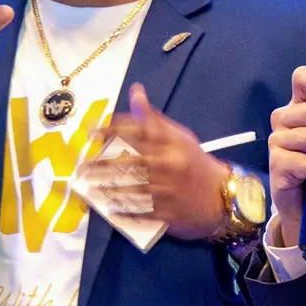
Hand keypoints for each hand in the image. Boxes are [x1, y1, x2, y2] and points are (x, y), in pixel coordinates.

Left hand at [94, 83, 228, 240]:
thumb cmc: (195, 164)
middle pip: (131, 160)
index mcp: (173, 143)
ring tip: (89, 186)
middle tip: (82, 167)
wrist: (224, 198)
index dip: (112, 130)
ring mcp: (170, 190)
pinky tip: (109, 208)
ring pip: (133, 187)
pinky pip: (141, 211)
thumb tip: (135, 92)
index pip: (139, 130)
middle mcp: (171, 164)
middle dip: (103, 163)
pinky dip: (124, 211)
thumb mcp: (180, 137)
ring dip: (108, 187)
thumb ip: (154, 120)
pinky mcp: (169, 213)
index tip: (91, 132)